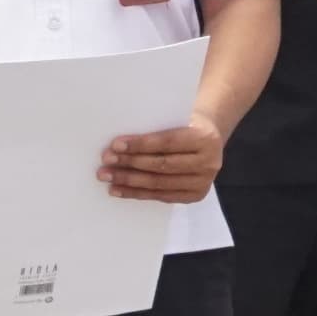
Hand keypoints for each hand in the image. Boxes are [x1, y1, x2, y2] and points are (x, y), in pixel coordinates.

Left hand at [100, 114, 231, 203]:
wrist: (209, 140)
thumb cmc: (187, 126)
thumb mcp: (179, 119)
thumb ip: (158, 128)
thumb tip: (120, 143)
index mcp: (205, 138)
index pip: (168, 142)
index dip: (141, 144)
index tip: (116, 144)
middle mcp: (208, 162)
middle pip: (162, 165)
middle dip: (131, 163)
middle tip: (107, 160)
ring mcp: (203, 182)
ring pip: (159, 183)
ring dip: (129, 180)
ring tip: (107, 176)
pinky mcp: (195, 196)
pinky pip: (161, 196)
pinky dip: (136, 193)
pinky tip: (118, 189)